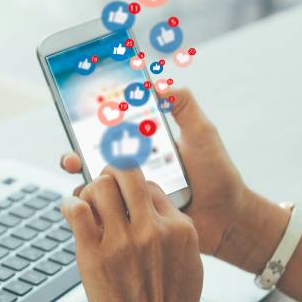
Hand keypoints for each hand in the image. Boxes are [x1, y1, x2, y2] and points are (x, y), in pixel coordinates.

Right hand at [61, 89, 260, 268]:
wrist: (227, 217)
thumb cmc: (216, 175)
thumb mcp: (202, 134)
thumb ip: (183, 107)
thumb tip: (159, 84)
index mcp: (144, 148)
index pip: (110, 134)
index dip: (90, 127)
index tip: (78, 120)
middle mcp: (133, 171)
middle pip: (94, 160)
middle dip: (76, 155)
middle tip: (74, 157)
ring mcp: (132, 195)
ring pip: (95, 187)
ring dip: (83, 182)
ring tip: (83, 182)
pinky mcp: (134, 217)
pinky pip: (108, 213)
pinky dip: (94, 209)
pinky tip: (92, 205)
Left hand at [61, 166, 202, 301]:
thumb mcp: (187, 263)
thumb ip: (170, 232)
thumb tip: (149, 210)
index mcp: (180, 228)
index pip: (151, 185)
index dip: (132, 185)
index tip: (122, 188)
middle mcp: (153, 228)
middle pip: (127, 174)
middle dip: (110, 172)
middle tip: (102, 180)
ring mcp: (123, 240)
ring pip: (100, 187)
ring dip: (89, 189)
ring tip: (84, 200)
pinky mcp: (94, 253)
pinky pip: (77, 210)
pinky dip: (69, 204)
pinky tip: (69, 209)